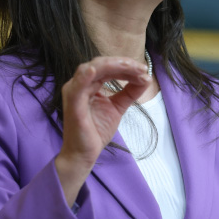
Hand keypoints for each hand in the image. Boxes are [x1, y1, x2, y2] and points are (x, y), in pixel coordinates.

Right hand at [54, 56, 150, 205]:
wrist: (84, 154)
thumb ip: (129, 92)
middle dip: (124, 64)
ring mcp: (74, 92)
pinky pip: (77, 86)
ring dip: (113, 65)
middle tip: (142, 69)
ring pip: (92, 69)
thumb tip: (145, 78)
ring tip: (133, 68)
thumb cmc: (96, 131)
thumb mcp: (117, 107)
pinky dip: (85, 76)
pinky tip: (94, 70)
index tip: (144, 71)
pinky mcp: (72, 104)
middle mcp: (80, 84)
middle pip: (102, 64)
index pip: (108, 67)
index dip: (126, 66)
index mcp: (90, 84)